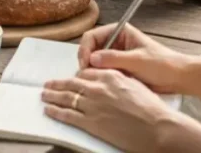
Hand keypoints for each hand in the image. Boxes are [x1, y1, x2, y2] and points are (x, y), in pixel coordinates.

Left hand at [42, 68, 172, 152]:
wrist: (157, 127)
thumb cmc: (152, 108)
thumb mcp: (134, 84)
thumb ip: (118, 79)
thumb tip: (109, 80)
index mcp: (110, 75)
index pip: (86, 72)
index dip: (76, 76)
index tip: (72, 79)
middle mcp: (98, 87)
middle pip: (72, 83)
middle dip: (58, 83)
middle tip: (48, 84)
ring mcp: (92, 105)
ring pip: (66, 97)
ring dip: (52, 96)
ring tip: (44, 95)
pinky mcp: (90, 122)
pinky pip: (68, 115)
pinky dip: (56, 112)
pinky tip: (49, 110)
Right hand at [79, 24, 184, 94]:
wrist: (178, 78)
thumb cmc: (162, 64)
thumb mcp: (137, 60)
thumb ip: (113, 58)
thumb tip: (91, 59)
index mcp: (119, 31)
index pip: (92, 36)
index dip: (85, 49)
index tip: (85, 65)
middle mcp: (115, 41)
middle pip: (91, 49)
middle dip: (88, 62)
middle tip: (88, 77)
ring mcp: (116, 55)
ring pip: (95, 62)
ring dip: (94, 71)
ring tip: (97, 82)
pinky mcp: (119, 68)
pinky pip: (103, 71)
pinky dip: (101, 77)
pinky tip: (105, 85)